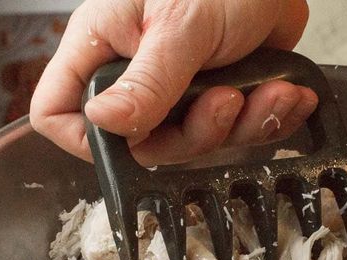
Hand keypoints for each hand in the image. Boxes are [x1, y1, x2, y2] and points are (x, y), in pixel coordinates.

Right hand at [30, 0, 316, 165]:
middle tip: (227, 100)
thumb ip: (146, 82)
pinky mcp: (218, 102)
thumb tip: (103, 122)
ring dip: (241, 126)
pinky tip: (286, 94)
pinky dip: (266, 120)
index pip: (60, 112)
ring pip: (194, 145)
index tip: (134, 137)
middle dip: (195, 134)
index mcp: (105, 50)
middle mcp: (137, 79)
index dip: (87, 139)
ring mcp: (179, 95)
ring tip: (269, 91)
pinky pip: (235, 135)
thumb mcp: (180, 26)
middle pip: (142, 146)